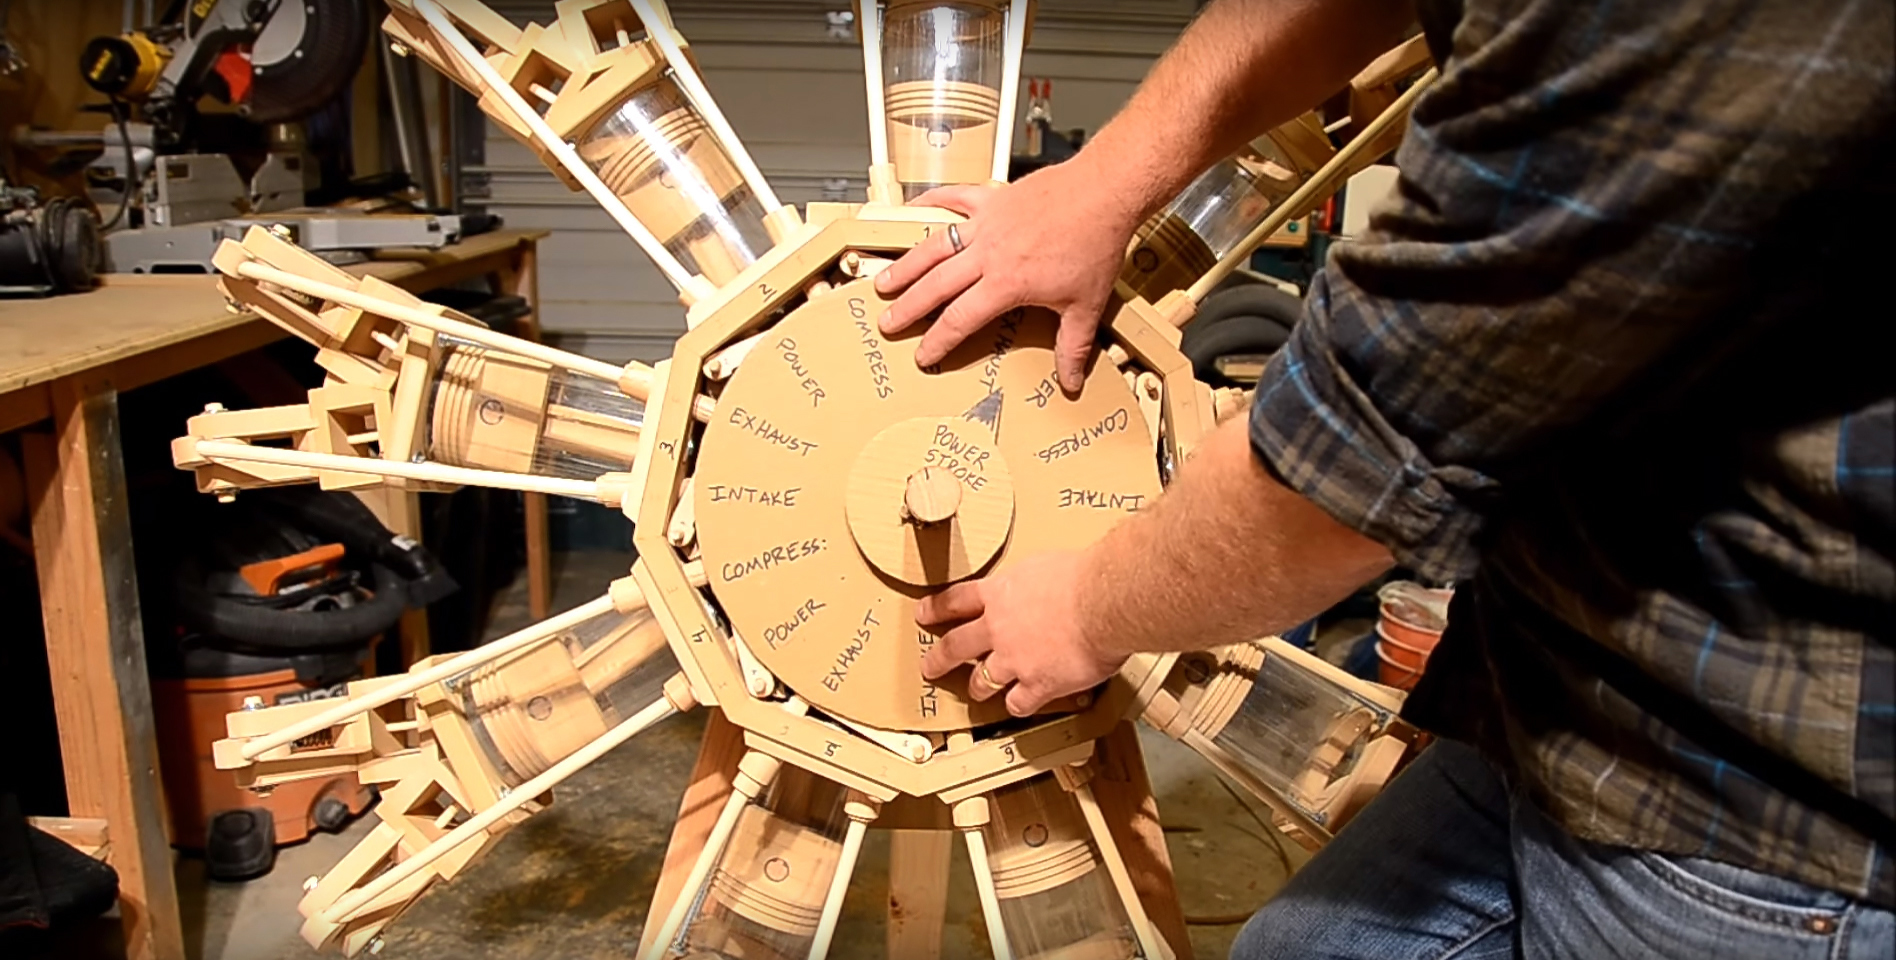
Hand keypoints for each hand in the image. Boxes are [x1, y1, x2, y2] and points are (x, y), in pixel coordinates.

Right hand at [875, 158, 1146, 392]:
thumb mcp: (1085, 305)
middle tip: (888, 323)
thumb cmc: (1095, 245)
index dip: (938, 341)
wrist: (1103, 193)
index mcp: (1006, 283)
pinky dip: (931, 203)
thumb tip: (1070, 382)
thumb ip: (1072, 346)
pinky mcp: (992, 199)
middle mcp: (988, 254)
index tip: (924, 355)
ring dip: (907, 265)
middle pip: (936, 285)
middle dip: (909, 308)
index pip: (961, 319)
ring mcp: (986, 223)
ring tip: (885, 281)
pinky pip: (953, 199)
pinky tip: (913, 209)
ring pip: (934, 247)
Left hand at [917, 551, 1127, 716]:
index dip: (936, 609)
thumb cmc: (1082, 577)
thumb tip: (1039, 583)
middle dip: (939, 658)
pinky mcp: (1037, 684)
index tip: (924, 613)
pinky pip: (1019, 703)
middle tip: (929, 666)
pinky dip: (1018, 705)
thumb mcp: (1043, 565)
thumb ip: (1031, 581)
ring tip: (976, 692)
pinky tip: (1020, 705)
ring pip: (982, 681)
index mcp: (1000, 594)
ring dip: (978, 688)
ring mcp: (1014, 660)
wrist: (1102, 601)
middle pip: (956, 646)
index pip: (956, 600)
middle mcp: (999, 628)